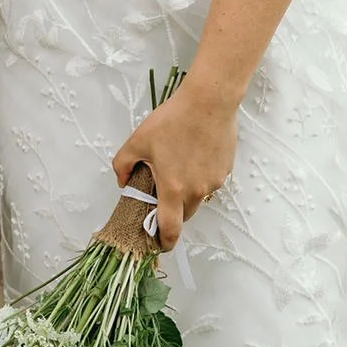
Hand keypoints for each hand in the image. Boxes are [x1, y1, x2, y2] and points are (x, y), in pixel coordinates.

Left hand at [112, 78, 237, 249]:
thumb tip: (122, 181)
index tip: (160, 244)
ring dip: (186, 193)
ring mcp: (213, 182)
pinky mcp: (224, 171)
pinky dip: (199, 178)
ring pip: (197, 198)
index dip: (164, 241)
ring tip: (177, 167)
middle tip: (162, 195)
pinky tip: (193, 156)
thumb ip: (123, 165)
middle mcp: (196, 190)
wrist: (209, 102)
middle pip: (184, 216)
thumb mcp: (138, 141)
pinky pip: (209, 183)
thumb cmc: (174, 120)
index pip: (170, 228)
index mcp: (173, 189)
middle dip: (173, 213)